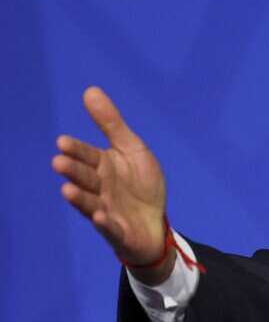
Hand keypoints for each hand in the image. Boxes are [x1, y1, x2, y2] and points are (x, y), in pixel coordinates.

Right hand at [52, 86, 171, 282]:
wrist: (155, 222)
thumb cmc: (140, 185)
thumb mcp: (132, 149)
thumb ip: (111, 124)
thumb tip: (89, 90)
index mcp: (102, 167)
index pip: (86, 155)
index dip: (76, 150)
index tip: (62, 142)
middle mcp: (100, 188)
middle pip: (86, 178)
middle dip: (74, 171)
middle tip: (59, 162)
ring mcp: (107, 210)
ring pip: (90, 203)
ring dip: (80, 197)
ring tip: (67, 190)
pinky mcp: (118, 231)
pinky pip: (111, 228)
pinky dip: (105, 223)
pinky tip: (100, 216)